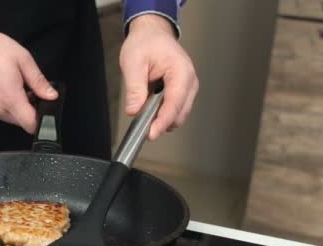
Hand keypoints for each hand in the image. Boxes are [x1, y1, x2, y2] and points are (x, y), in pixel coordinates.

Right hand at [0, 32, 57, 133]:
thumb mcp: (22, 59)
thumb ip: (38, 81)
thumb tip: (52, 96)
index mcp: (11, 98)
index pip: (30, 124)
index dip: (42, 121)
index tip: (45, 110)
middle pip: (22, 122)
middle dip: (30, 111)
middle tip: (30, 91)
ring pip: (12, 118)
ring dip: (18, 108)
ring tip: (16, 87)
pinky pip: (0, 113)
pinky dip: (7, 106)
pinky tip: (5, 89)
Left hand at [119, 14, 198, 140]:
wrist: (152, 33)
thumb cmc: (146, 42)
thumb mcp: (133, 62)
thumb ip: (134, 88)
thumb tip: (134, 110)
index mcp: (181, 71)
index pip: (175, 103)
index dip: (163, 121)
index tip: (151, 133)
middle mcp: (189, 82)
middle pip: (179, 114)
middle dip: (161, 123)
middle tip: (141, 125)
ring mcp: (188, 88)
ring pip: (178, 115)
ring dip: (161, 118)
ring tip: (144, 109)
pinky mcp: (182, 93)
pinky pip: (174, 110)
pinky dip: (162, 114)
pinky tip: (150, 106)